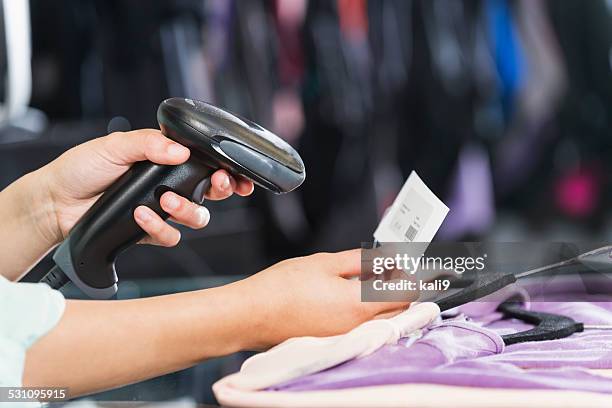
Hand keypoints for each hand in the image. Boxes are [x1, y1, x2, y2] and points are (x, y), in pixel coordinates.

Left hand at [39, 129, 253, 245]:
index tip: (236, 172)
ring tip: (165, 200)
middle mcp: (169, 184)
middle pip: (212, 191)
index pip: (205, 163)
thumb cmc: (81, 169)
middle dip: (222, 189)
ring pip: (197, 216)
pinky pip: (171, 236)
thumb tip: (180, 150)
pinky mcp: (150, 231)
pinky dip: (160, 227)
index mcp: (165, 160)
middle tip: (218, 184)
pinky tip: (141, 216)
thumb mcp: (114, 146)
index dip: (226, 169)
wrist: (56, 202)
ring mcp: (161, 209)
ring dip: (187, 209)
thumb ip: (149, 144)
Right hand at [233, 249, 408, 348]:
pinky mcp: (333, 340)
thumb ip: (360, 260)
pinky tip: (346, 293)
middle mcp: (357, 328)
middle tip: (383, 267)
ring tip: (362, 277)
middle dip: (397, 287)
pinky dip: (363, 310)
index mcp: (359, 306)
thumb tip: (384, 257)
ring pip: (380, 318)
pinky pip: (361, 326)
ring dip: (380, 298)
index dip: (407, 275)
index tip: (399, 263)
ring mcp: (346, 337)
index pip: (405, 294)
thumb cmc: (281, 289)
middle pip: (398, 309)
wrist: (251, 315)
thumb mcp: (325, 263)